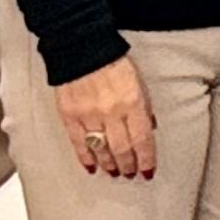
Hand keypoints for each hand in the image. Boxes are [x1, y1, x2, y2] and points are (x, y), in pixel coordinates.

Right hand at [53, 55, 156, 179]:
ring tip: (114, 172)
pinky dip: (85, 157)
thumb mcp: (139, 81)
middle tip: (130, 174)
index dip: (146, 159)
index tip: (147, 172)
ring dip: (109, 164)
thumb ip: (144, 107)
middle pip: (122, 149)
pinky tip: (92, 167)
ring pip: (101, 149)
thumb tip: (150, 129)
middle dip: (128, 165)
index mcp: (133, 102)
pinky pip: (78, 142)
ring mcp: (89, 114)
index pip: (142, 139)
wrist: (82, 45)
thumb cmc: (113, 60)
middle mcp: (112, 111)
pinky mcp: (70, 115)